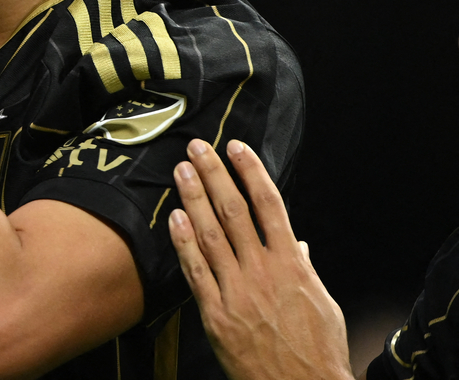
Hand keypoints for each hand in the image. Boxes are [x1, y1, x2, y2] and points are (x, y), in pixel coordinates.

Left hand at [168, 139, 350, 379]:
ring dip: (193, 198)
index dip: (251, 172)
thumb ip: (305, 269)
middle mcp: (263, 272)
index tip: (237, 147)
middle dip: (214, 174)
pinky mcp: (216, 314)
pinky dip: (183, 242)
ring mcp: (237, 292)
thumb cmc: (317, 350)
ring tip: (181, 170)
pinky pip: (195, 271)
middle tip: (198, 146)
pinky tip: (174, 218)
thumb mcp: (322, 305)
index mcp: (292, 265)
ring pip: (210, 234)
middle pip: (233, 211)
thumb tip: (297, 243)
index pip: (269, 205)